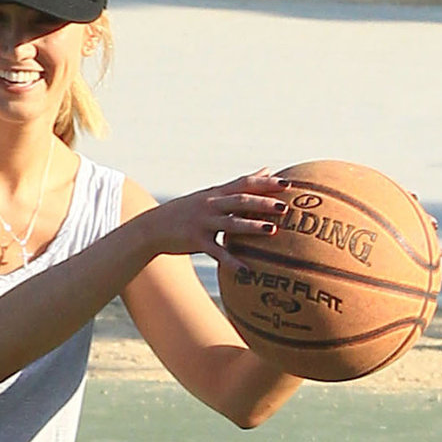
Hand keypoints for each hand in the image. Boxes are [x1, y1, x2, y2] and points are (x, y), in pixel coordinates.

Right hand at [147, 171, 290, 269]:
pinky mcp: (195, 241)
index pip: (245, 184)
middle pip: (240, 201)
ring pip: (230, 224)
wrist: (153, 227)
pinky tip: (246, 271)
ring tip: (272, 230)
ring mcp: (203, 223)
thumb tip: (267, 170)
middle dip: (263, 203)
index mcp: (217, 193)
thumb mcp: (212, 195)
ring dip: (252, 227)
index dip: (266, 183)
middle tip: (284, 207)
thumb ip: (240, 185)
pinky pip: (216, 252)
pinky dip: (231, 261)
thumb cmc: (187, 211)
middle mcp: (211, 205)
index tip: (288, 184)